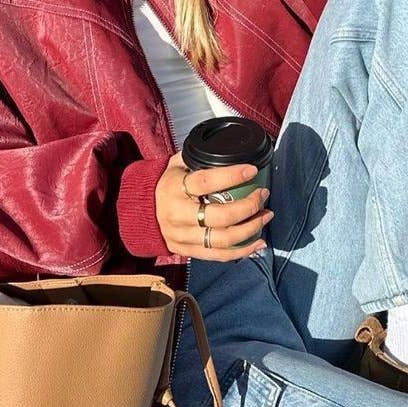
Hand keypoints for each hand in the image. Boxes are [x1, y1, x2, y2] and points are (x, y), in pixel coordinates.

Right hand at [155, 150, 271, 260]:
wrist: (141, 211)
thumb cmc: (167, 183)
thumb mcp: (176, 165)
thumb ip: (198, 158)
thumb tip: (230, 151)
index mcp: (174, 188)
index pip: (206, 182)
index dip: (232, 176)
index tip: (252, 170)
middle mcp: (177, 214)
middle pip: (220, 216)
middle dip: (248, 206)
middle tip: (262, 194)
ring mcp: (182, 236)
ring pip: (223, 239)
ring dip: (251, 228)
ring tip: (266, 215)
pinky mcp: (187, 251)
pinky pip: (219, 255)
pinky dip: (243, 251)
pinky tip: (259, 242)